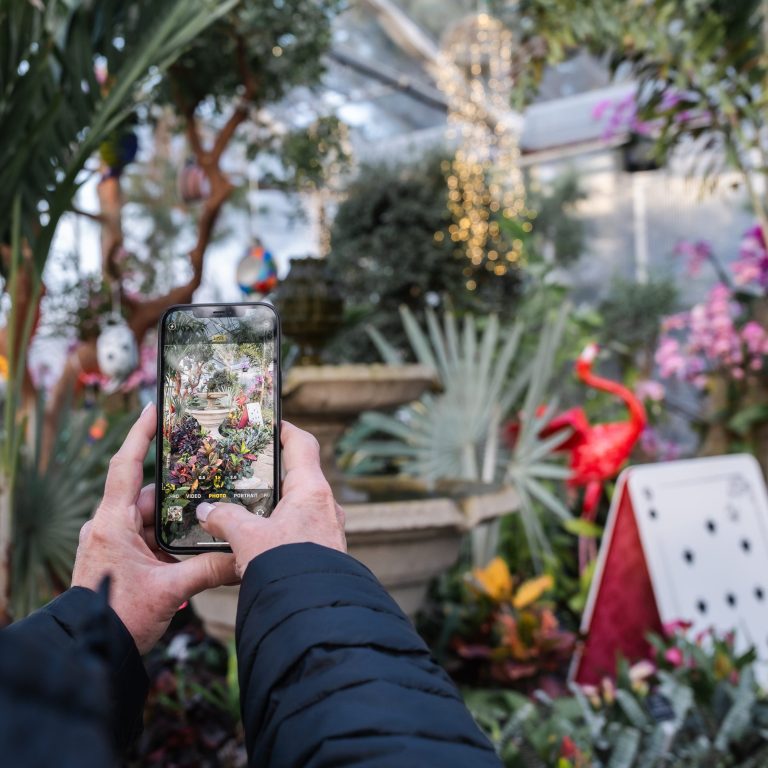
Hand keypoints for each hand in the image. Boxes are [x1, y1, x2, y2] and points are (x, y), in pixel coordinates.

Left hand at [72, 404, 237, 653]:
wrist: (87, 652)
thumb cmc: (117, 617)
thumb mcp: (169, 590)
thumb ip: (210, 570)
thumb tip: (245, 559)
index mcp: (113, 523)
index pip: (126, 466)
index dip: (140, 434)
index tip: (155, 408)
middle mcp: (109, 526)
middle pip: (149, 495)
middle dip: (180, 492)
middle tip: (211, 478)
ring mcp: (112, 542)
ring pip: (151, 519)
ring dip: (177, 522)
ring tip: (210, 517)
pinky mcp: (118, 558)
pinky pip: (148, 538)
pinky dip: (169, 539)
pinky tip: (195, 545)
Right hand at [195, 421, 345, 578]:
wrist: (313, 614)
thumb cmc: (286, 567)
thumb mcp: (247, 538)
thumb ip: (225, 518)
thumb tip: (208, 511)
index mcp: (312, 490)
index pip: (302, 444)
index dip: (285, 430)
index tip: (268, 424)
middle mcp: (326, 506)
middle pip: (299, 475)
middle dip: (272, 472)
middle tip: (246, 470)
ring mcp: (328, 531)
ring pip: (299, 506)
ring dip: (274, 504)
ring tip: (245, 508)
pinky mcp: (324, 554)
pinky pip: (300, 531)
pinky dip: (280, 529)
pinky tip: (258, 542)